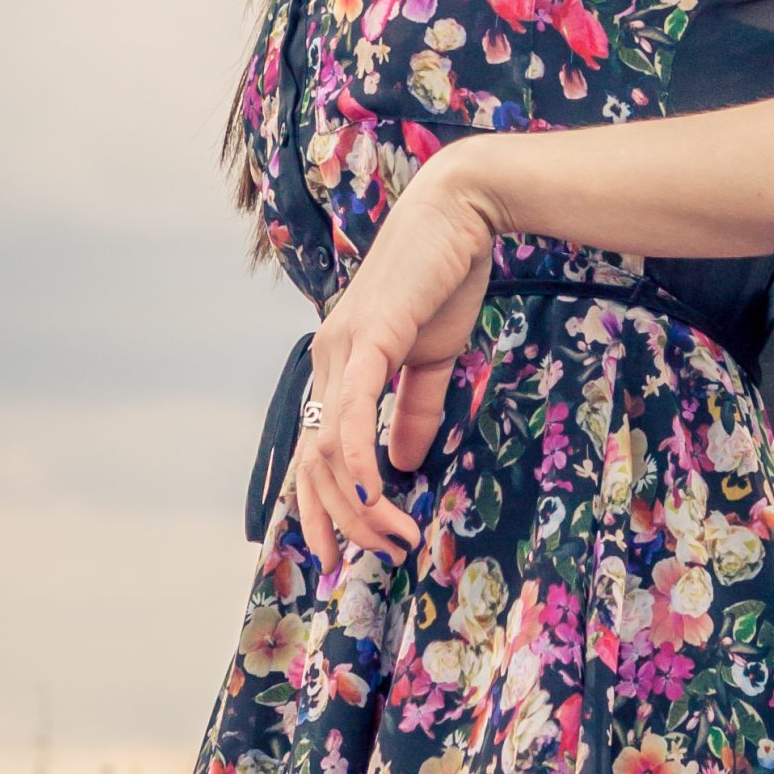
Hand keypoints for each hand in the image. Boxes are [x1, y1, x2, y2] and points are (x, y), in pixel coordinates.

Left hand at [292, 145, 496, 576]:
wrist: (460, 214)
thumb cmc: (445, 276)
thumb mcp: (433, 357)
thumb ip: (415, 409)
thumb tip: (402, 463)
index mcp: (339, 365)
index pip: (315, 450)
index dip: (321, 506)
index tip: (343, 553)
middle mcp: (327, 360)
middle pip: (314, 462)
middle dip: (338, 521)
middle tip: (373, 559)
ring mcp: (342, 349)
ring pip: (329, 448)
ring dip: (358, 503)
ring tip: (392, 537)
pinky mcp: (369, 339)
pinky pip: (353, 412)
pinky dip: (359, 460)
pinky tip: (374, 494)